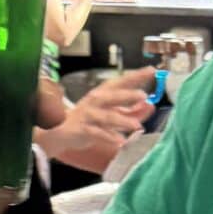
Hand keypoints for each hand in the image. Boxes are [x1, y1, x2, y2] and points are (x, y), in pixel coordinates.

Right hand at [38, 67, 157, 171]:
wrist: (60, 132)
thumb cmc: (89, 120)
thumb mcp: (112, 113)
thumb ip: (132, 111)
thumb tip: (151, 105)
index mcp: (103, 93)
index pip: (121, 82)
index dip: (136, 76)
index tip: (152, 71)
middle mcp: (95, 100)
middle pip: (113, 95)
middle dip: (128, 94)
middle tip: (144, 96)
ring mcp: (88, 115)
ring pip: (107, 116)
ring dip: (123, 120)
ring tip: (137, 126)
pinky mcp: (82, 129)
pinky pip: (97, 133)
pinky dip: (109, 138)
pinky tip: (121, 142)